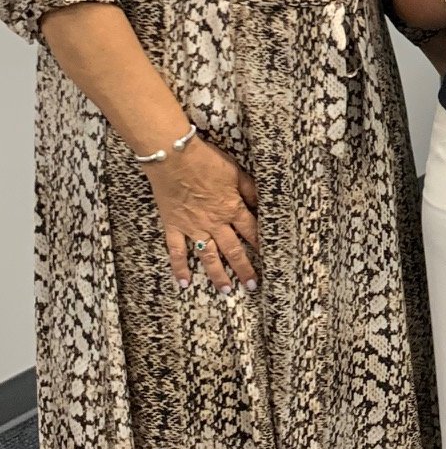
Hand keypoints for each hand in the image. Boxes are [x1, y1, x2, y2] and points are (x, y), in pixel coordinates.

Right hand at [149, 135, 259, 291]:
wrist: (173, 157)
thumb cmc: (205, 160)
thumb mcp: (236, 171)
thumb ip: (249, 189)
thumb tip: (261, 203)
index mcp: (232, 208)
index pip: (251, 232)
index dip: (261, 245)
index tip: (270, 259)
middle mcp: (215, 223)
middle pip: (233, 250)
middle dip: (244, 269)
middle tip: (252, 286)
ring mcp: (193, 227)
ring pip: (208, 256)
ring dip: (218, 275)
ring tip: (226, 291)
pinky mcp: (173, 226)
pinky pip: (176, 251)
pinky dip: (179, 267)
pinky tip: (184, 282)